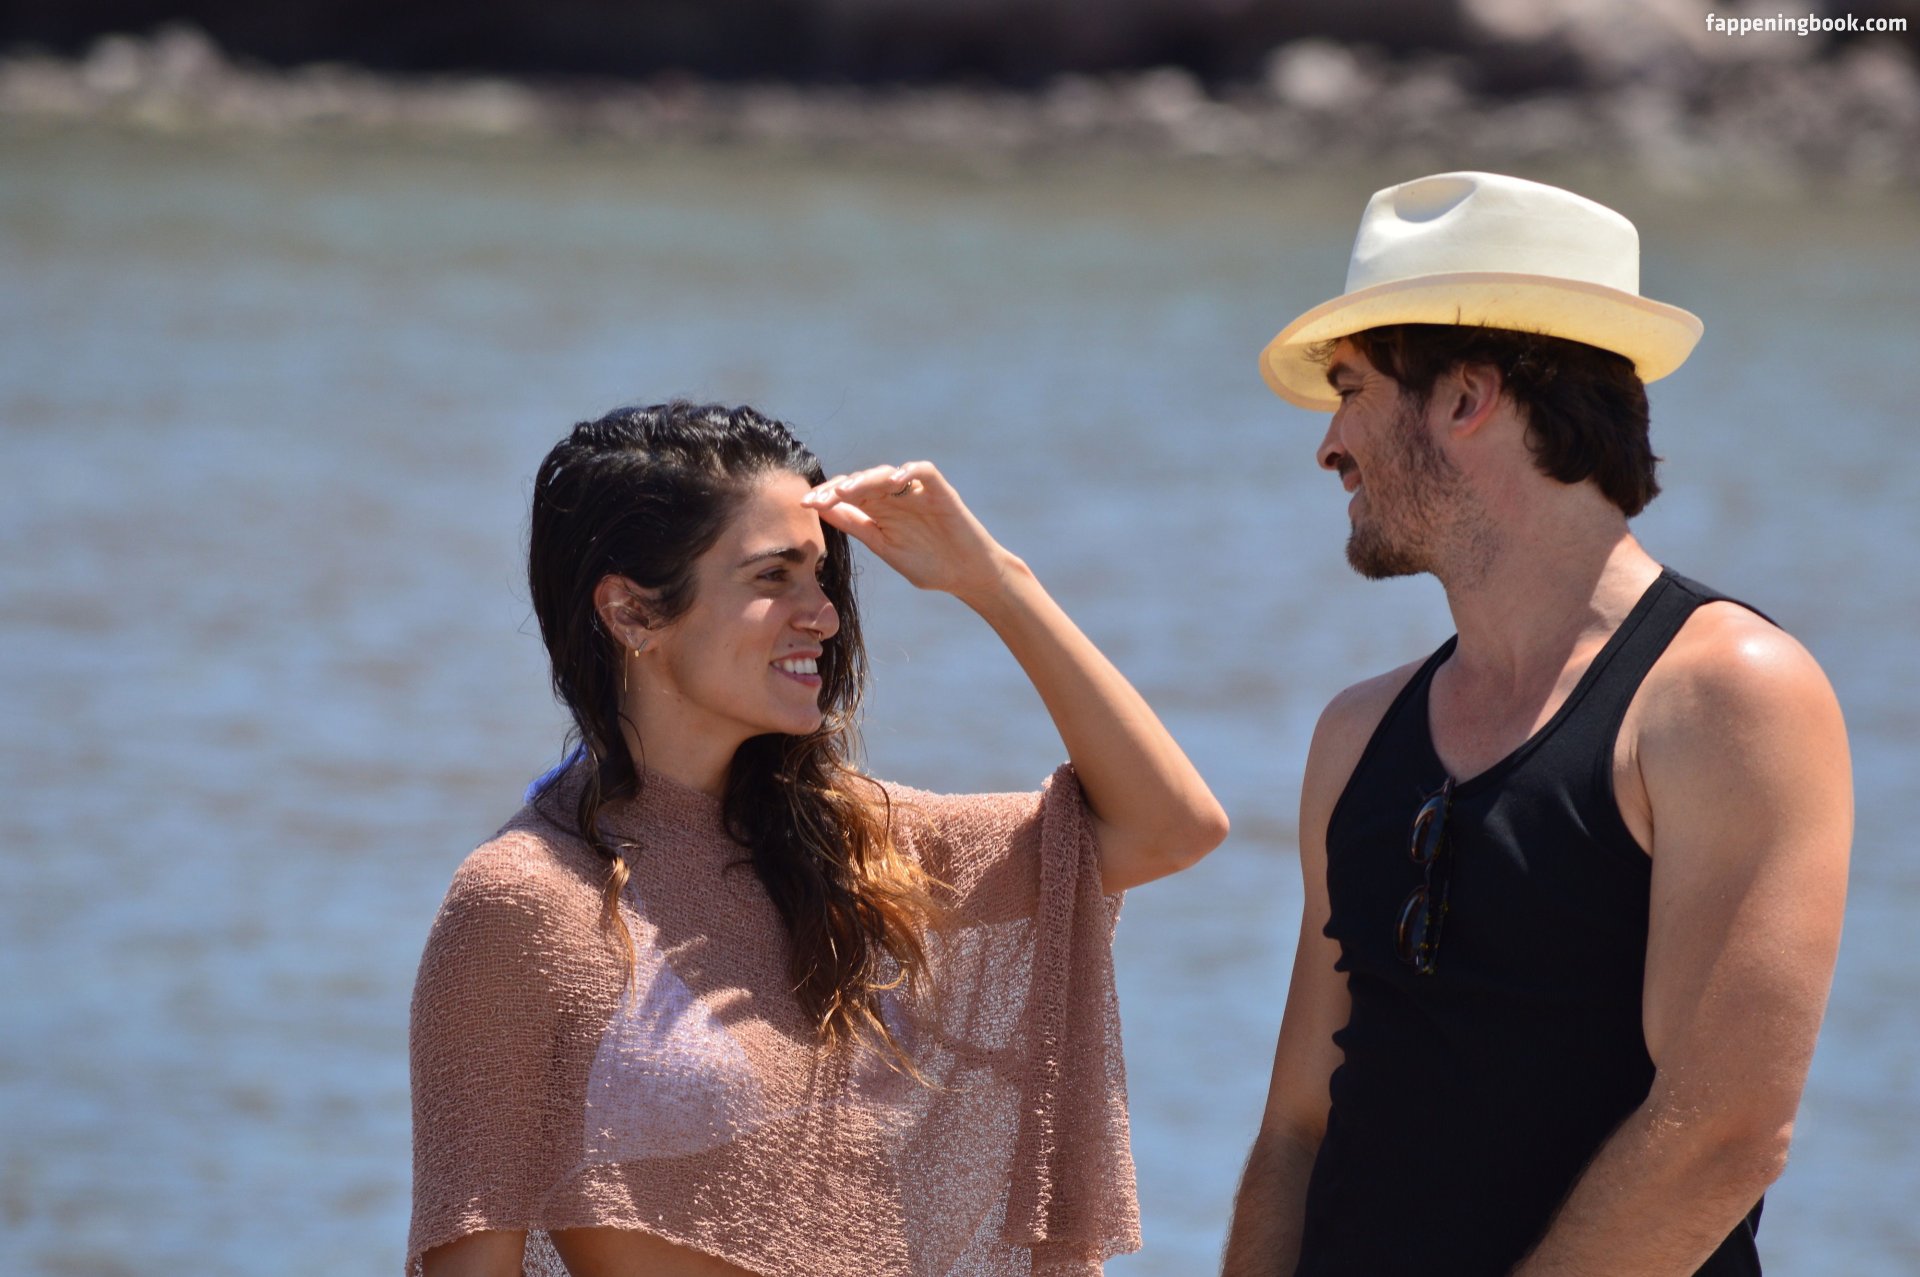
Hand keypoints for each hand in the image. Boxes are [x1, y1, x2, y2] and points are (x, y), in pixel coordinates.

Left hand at [802, 462, 1012, 603]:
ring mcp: (917, 492)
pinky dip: (909, 471)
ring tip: (847, 490)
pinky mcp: (940, 491)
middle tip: (817, 498)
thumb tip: (822, 510)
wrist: (967, 576)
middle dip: (838, 488)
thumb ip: (858, 527)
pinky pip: (923, 472)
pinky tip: (894, 480)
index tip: (804, 505)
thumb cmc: (929, 565)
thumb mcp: (885, 547)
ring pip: (887, 474)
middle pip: (862, 482)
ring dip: (865, 480)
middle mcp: (895, 496)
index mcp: (879, 511)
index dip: (826, 497)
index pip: (848, 495)